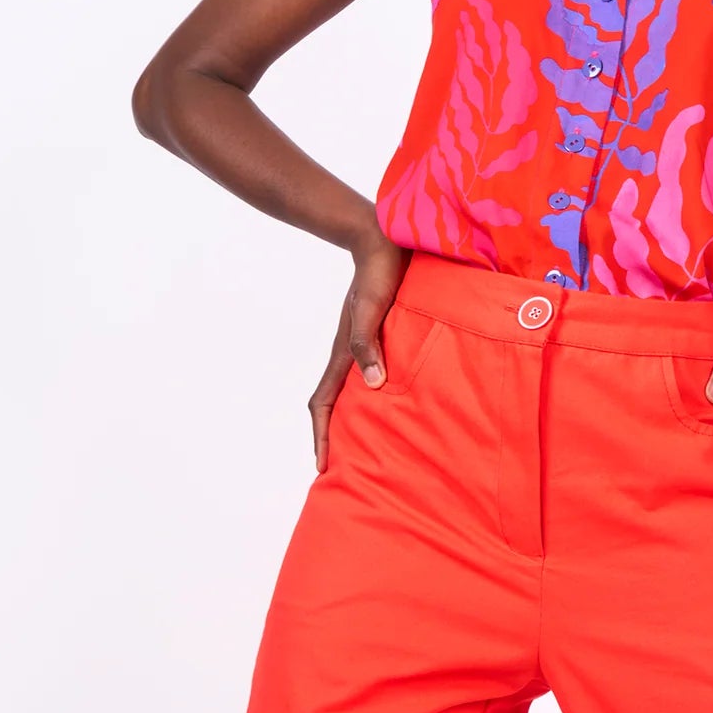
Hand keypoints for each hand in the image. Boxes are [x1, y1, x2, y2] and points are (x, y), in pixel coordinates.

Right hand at [309, 229, 410, 470]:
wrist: (385, 243)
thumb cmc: (378, 276)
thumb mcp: (371, 310)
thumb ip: (368, 344)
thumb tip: (373, 384)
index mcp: (343, 354)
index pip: (323, 403)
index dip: (321, 436)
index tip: (323, 465)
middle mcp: (350, 356)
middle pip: (334, 405)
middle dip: (333, 437)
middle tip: (343, 468)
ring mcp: (363, 347)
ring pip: (352, 393)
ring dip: (353, 420)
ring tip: (367, 446)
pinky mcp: (379, 339)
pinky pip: (372, 377)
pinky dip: (375, 398)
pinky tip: (391, 406)